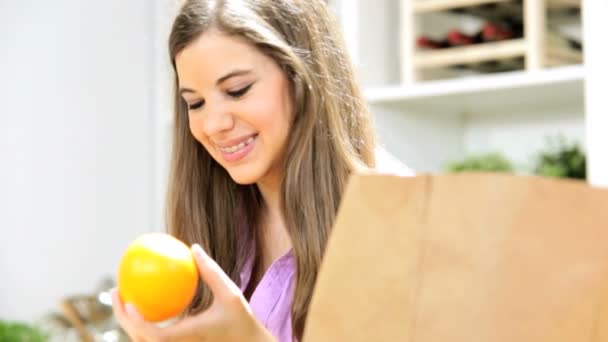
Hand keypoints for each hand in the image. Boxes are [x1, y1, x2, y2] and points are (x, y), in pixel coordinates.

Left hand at [111, 244, 275, 341]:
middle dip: (122, 318)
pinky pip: (155, 337)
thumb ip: (211, 272)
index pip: (155, 335)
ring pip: (143, 340)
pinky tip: (144, 301)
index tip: (129, 301)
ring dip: (129, 321)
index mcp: (188, 338)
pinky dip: (143, 322)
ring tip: (123, 296)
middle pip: (140, 340)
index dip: (136, 322)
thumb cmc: (241, 320)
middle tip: (115, 291)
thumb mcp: (231, 294)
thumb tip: (193, 247)